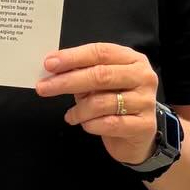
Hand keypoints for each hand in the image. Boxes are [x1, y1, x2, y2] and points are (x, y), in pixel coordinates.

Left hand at [36, 42, 157, 166]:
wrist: (137, 137)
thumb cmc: (115, 105)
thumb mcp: (99, 85)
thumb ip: (82, 73)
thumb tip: (53, 67)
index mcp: (132, 59)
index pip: (100, 53)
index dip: (73, 57)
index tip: (49, 63)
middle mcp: (143, 77)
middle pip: (101, 75)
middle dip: (68, 81)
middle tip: (44, 87)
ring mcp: (146, 101)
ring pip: (102, 102)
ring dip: (79, 110)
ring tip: (71, 115)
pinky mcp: (144, 125)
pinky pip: (109, 123)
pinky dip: (90, 125)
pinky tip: (85, 124)